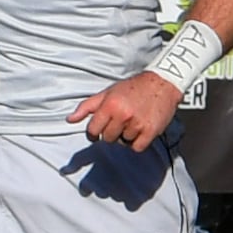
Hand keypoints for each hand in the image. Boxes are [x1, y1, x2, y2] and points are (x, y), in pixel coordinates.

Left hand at [69, 70, 184, 149]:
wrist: (162, 84)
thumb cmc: (133, 88)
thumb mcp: (107, 93)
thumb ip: (87, 107)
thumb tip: (70, 119)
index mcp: (109, 105)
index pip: (93, 130)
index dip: (94, 132)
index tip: (99, 131)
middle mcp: (122, 115)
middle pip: (107, 138)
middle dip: (111, 132)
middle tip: (119, 122)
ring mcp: (137, 124)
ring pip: (123, 143)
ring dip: (126, 136)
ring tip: (132, 123)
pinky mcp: (150, 131)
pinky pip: (137, 148)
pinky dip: (137, 143)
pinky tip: (140, 130)